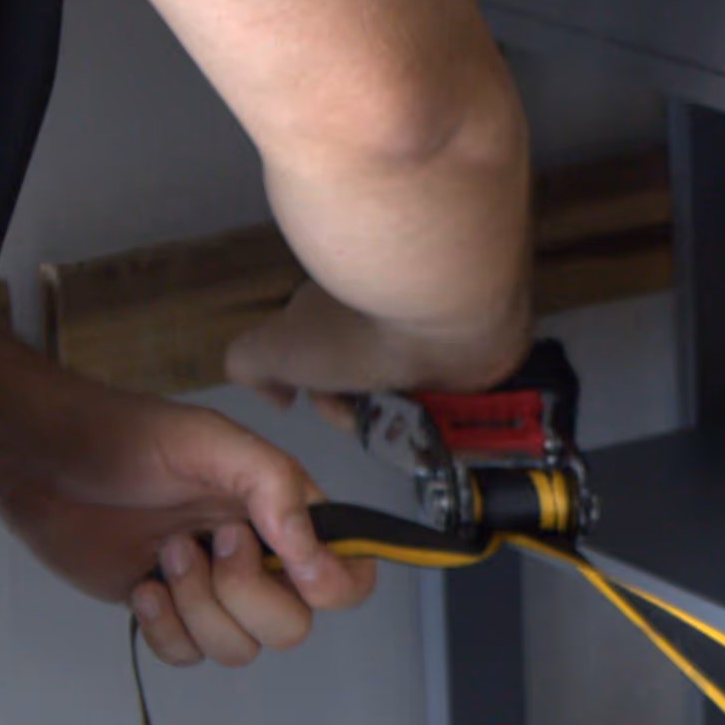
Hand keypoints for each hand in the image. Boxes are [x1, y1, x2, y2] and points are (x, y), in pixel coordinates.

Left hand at [0, 323, 374, 667]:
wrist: (42, 461)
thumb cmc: (127, 438)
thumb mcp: (211, 441)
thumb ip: (274, 486)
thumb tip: (313, 552)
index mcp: (287, 517)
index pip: (349, 576)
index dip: (331, 585)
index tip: (290, 564)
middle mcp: (260, 561)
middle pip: (293, 628)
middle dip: (244, 594)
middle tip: (207, 542)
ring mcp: (213, 593)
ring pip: (240, 649)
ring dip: (197, 606)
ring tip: (165, 552)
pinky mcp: (168, 614)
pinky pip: (188, 657)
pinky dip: (164, 628)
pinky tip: (141, 584)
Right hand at [226, 280, 530, 416]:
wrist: (443, 314)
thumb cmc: (358, 327)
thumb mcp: (273, 348)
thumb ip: (249, 366)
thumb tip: (277, 396)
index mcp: (336, 309)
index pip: (326, 368)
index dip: (328, 398)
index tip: (335, 402)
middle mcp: (381, 315)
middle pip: (369, 386)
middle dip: (368, 411)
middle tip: (377, 406)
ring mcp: (430, 329)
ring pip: (411, 397)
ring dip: (407, 415)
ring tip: (414, 409)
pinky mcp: (475, 347)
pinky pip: (456, 395)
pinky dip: (447, 409)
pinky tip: (444, 407)